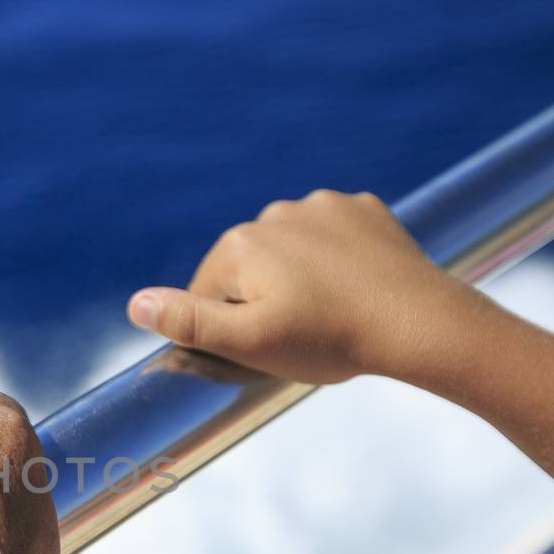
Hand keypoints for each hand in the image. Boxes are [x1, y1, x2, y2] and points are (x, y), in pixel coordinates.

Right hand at [127, 189, 484, 383]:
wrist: (419, 323)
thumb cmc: (328, 340)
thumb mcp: (249, 345)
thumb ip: (189, 323)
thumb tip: (135, 304)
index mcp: (238, 244)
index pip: (208, 294)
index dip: (230, 329)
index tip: (265, 348)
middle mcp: (274, 213)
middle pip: (249, 269)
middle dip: (264, 300)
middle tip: (300, 336)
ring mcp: (322, 206)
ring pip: (290, 251)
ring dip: (299, 278)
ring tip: (330, 314)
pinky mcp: (362, 209)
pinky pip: (333, 236)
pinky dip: (336, 259)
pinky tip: (353, 287)